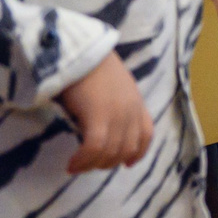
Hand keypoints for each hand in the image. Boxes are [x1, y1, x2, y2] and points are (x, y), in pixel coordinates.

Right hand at [57, 54, 152, 172]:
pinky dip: (83, 160)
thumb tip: (106, 128)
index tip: (126, 164)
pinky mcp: (98, 116)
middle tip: (89, 164)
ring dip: (93, 165)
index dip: (137, 153)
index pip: (146, 135)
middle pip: (126, 149)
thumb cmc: (91, 66)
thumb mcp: (114, 87)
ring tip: (77, 166)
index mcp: (137, 103)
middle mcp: (131, 111)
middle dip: (108, 162)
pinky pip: (94, 148)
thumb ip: (117, 106)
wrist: (80, 50)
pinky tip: (72, 164)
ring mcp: (117, 115)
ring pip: (110, 152)